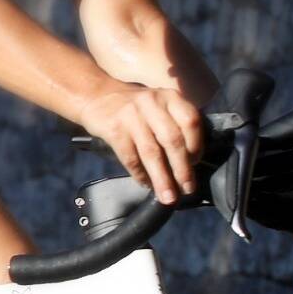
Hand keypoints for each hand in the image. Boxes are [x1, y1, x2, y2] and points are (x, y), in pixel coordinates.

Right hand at [77, 82, 205, 205]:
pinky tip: (146, 184)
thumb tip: (190, 163)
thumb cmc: (135, 107)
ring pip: (152, 152)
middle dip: (182, 169)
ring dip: (162, 179)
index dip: (196, 145)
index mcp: (169, 98)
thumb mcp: (159, 106)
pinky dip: (140, 175)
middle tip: (187, 189)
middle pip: (172, 140)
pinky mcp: (114, 129)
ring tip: (168, 197)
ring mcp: (132, 116)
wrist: (96, 96)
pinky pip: (131, 158)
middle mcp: (152, 103)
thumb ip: (175, 125)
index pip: (191, 121)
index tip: (195, 164)